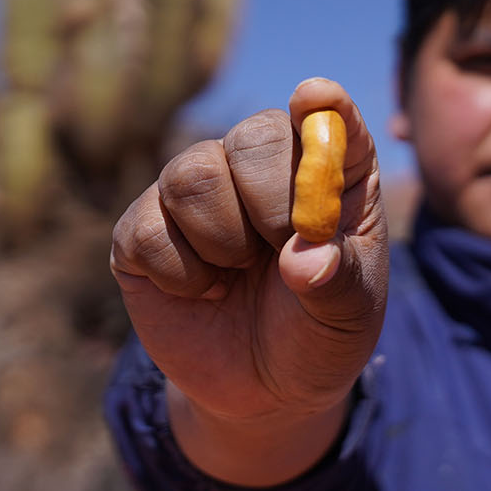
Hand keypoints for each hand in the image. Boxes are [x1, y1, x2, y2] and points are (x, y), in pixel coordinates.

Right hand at [111, 78, 388, 431]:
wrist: (263, 390)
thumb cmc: (318, 334)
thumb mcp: (347, 316)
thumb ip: (337, 281)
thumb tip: (304, 262)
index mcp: (330, 173)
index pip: (329, 116)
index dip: (321, 103)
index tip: (312, 100)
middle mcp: (262, 165)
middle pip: (254, 137)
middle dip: (270, 202)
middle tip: (280, 251)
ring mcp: (198, 191)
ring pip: (194, 174)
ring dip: (223, 239)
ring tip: (238, 272)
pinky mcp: (144, 227)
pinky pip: (150, 227)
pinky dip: (181, 274)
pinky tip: (201, 291)